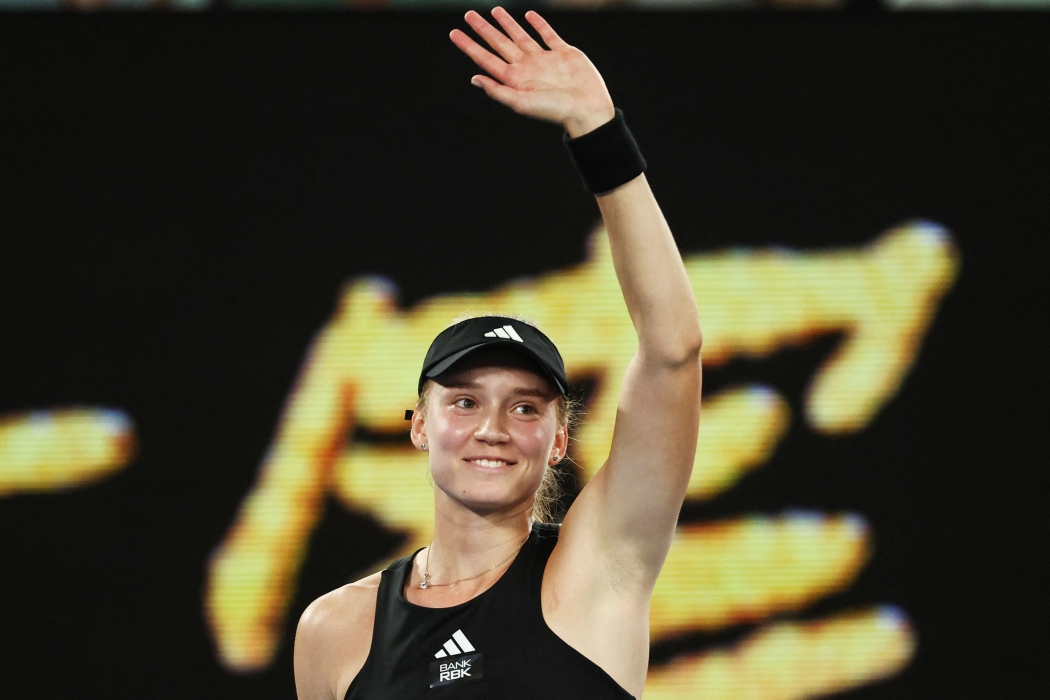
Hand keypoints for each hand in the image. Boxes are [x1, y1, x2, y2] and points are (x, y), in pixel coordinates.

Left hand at [450, 8, 615, 137]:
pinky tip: (529, 16)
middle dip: (483, 30)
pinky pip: (548, 35)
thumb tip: (473, 79)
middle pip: (499, 44)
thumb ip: (497, 90)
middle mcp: (527, 68)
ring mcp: (544, 60)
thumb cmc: (555, 110)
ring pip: (520, 36)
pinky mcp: (563, 53)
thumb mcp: (521, 102)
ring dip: (507, 24)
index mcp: (515, 79)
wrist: (587, 108)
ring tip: (494, 11)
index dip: (469, 46)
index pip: (486, 58)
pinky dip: (538, 25)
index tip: (454, 33)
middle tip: (468, 15)